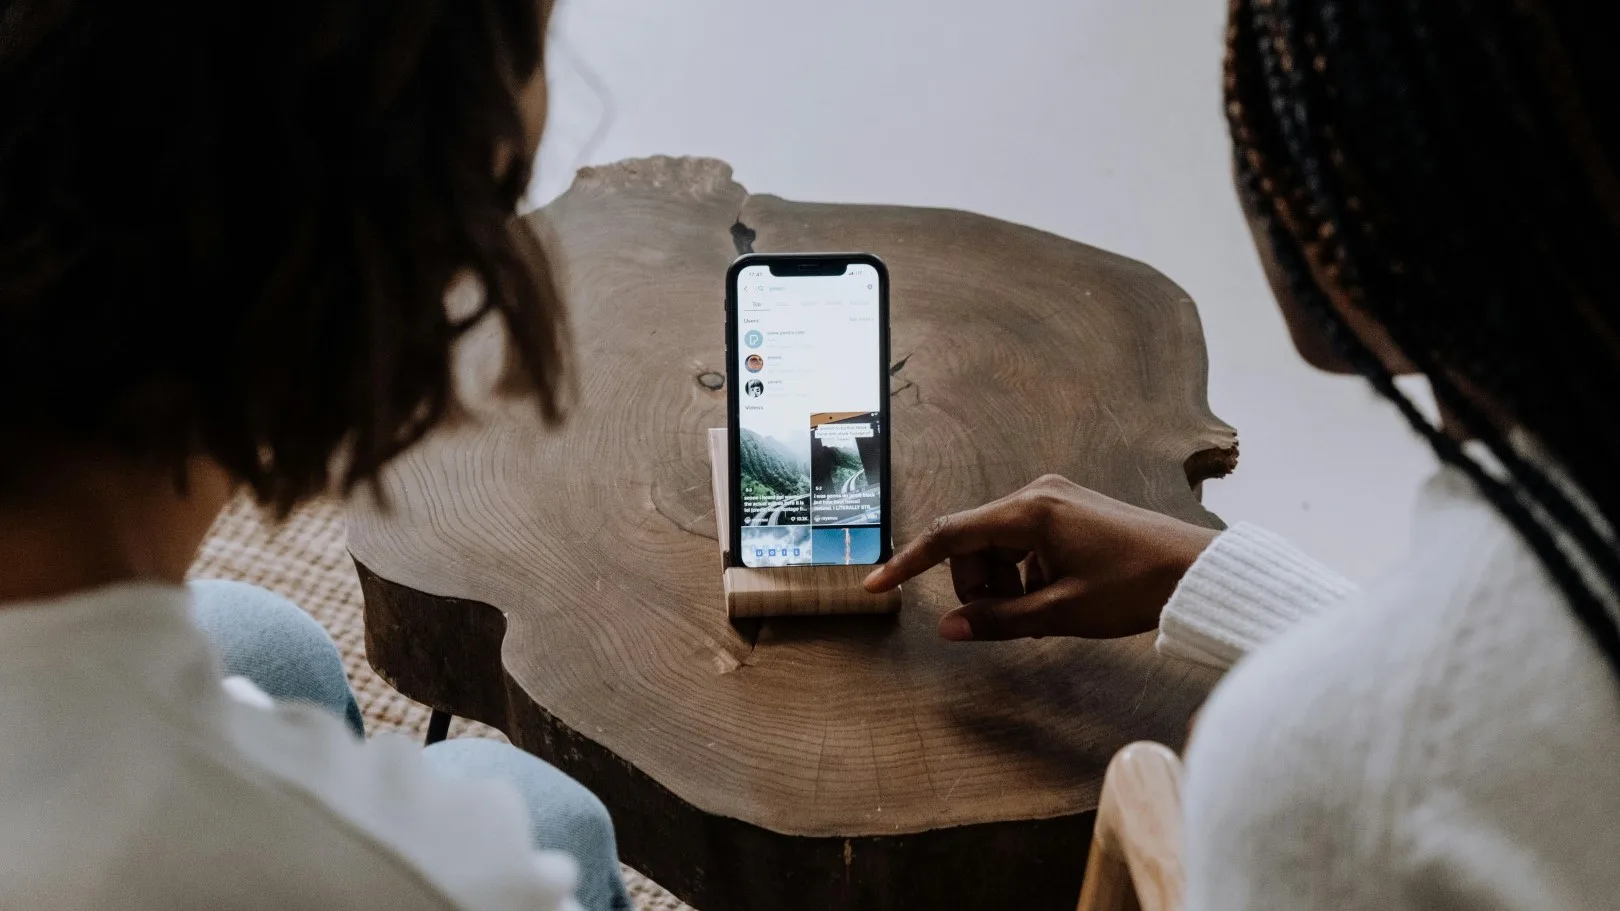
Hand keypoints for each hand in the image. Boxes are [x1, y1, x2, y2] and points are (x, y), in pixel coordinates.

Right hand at [864, 475, 1217, 641]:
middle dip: (977, 586)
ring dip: (1003, 584)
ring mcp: (1053, 499)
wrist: (1197, 571)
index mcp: (1030, 512)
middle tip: (1011, 622)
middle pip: (973, 544)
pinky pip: (1023, 544)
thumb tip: (949, 629)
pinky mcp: (1068, 510)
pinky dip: (1025, 574)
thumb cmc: (1134, 589)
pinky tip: (1056, 598)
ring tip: (1042, 614)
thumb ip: (999, 620)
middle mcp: (1036, 495)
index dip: (908, 562)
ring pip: (997, 547)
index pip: (949, 535)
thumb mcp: (1061, 613)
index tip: (874, 585)